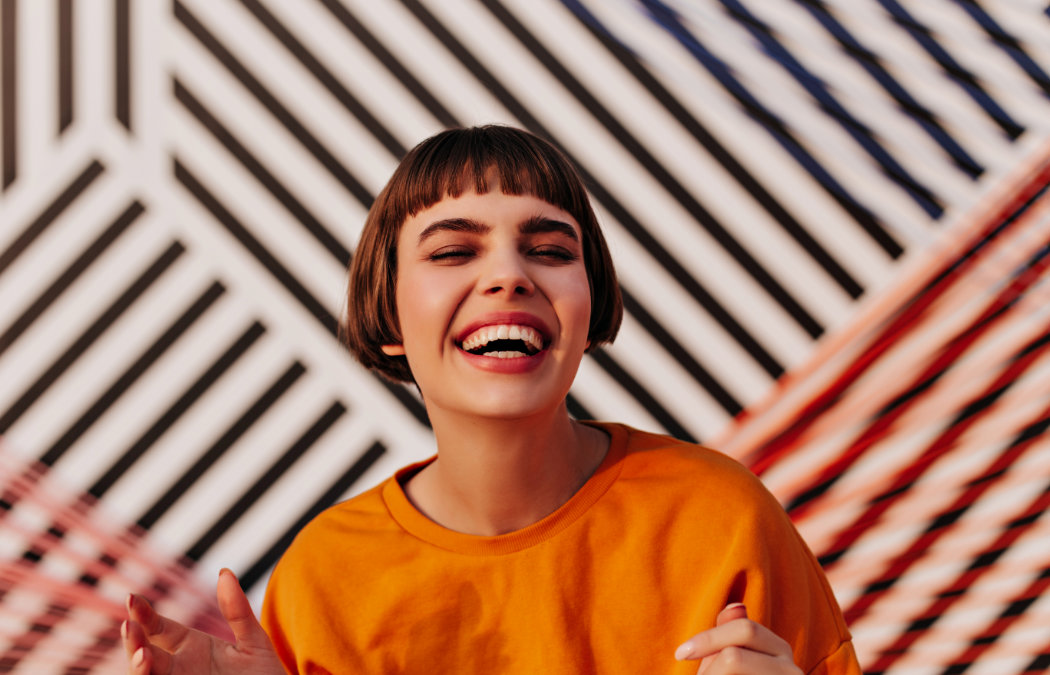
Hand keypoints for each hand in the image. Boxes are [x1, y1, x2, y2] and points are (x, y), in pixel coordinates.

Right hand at [122, 568, 284, 673]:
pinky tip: (148, 673)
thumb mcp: (254, 642)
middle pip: (144, 653)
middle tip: (130, 627)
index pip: (160, 628)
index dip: (144, 614)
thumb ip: (238, 611)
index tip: (133, 598)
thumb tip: (224, 572)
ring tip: (144, 655)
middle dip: (134, 641)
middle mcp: (180, 668)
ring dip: (138, 668)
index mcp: (192, 647)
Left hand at [674, 604, 801, 673]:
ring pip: (730, 668)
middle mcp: (791, 670)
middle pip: (734, 658)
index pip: (745, 630)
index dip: (708, 639)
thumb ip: (729, 637)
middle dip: (708, 670)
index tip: (680, 653)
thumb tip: (735, 605)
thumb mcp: (731, 662)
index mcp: (779, 649)